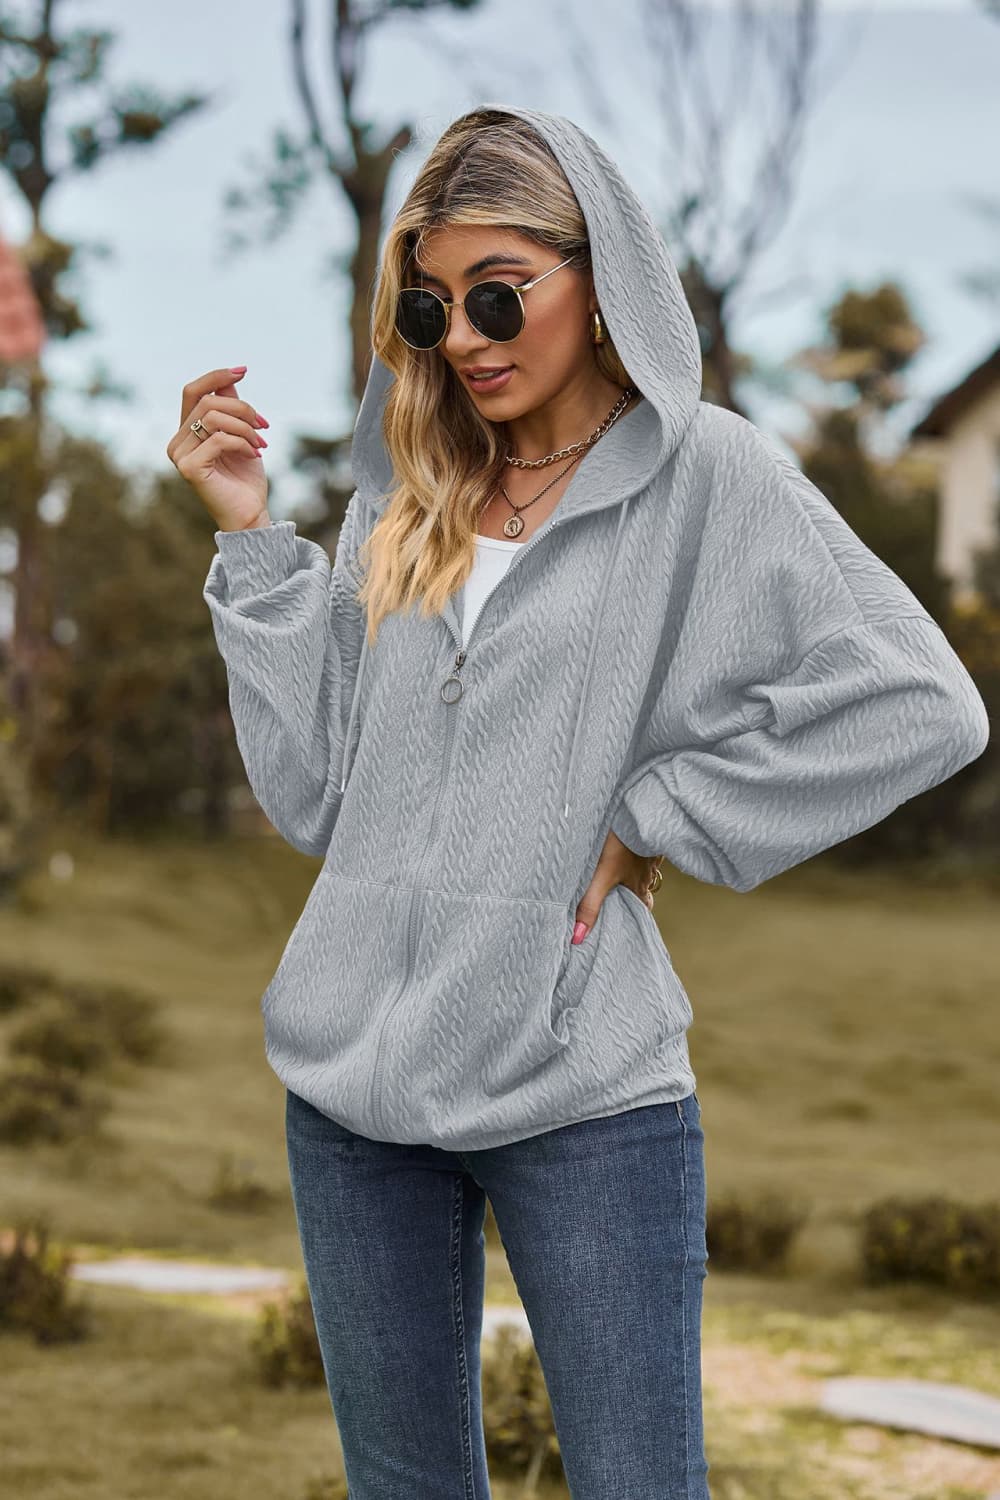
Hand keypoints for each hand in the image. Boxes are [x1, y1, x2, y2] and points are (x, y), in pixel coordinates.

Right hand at [167, 365, 269, 531]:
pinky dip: (242, 443)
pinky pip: (218, 439)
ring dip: (245, 428)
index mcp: (186, 432)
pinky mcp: (189, 468)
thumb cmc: (245, 477)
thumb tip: (232, 377)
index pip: (193, 391)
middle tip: (264, 426)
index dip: (216, 377)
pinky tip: (254, 454)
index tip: (243, 370)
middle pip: (208, 403)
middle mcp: (177, 442)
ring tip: (261, 444)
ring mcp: (180, 455)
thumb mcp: (241, 434)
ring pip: (213, 418)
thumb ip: (232, 408)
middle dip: (243, 410)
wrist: (250, 513)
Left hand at [572, 828, 662, 943]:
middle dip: (631, 898)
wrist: (640, 806)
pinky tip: (620, 849)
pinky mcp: (644, 836)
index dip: (635, 918)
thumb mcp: (602, 875)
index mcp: (639, 886)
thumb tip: (578, 936)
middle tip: (616, 902)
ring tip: (613, 876)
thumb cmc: (622, 842)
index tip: (626, 923)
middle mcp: (647, 873)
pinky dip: (632, 854)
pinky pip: (641, 850)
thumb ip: (590, 904)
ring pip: (641, 870)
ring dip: (630, 875)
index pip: (643, 910)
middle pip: (642, 891)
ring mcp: (648, 853)